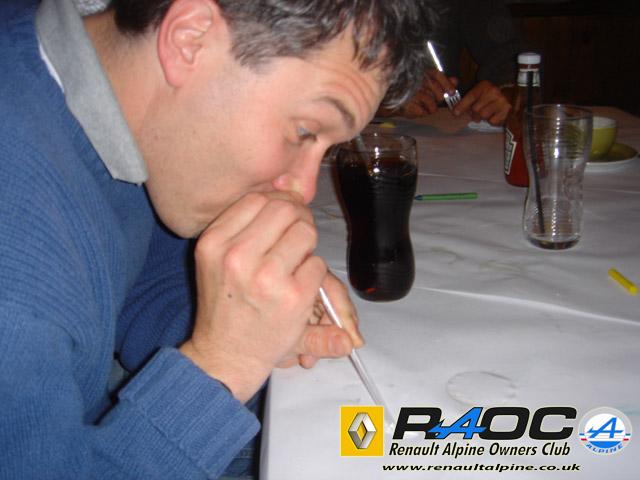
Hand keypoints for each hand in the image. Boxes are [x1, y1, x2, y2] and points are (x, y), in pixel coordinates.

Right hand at [179, 192, 356, 401]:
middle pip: (285, 209)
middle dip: (298, 218)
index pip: (257, 199)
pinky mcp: (293, 297)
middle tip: (296, 238)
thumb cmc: (225, 305)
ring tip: (294, 265)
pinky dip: (314, 273)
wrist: (225, 355)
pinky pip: (318, 264)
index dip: (278, 202)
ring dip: (307, 246)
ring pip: (305, 232)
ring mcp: (266, 277)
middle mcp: (236, 256)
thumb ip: (247, 223)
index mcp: (214, 243)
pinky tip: (298, 288)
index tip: (283, 219)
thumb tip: (286, 185)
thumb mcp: (218, 259)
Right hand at [378, 69, 458, 117]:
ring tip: (422, 106)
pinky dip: (421, 113)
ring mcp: (412, 93)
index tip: (452, 92)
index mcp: (419, 72)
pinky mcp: (408, 105)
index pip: (437, 74)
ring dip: (430, 109)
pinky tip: (414, 109)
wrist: (388, 101)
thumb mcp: (425, 83)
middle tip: (432, 101)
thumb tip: (456, 81)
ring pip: (432, 105)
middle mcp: (415, 81)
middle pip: (437, 93)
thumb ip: (441, 81)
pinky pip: (423, 112)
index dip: (446, 83)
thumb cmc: (408, 92)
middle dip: (438, 100)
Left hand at [452, 80, 510, 125]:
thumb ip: (467, 99)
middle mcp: (493, 92)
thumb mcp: (479, 92)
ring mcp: (501, 101)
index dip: (462, 105)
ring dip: (483, 117)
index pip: (471, 96)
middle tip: (476, 113)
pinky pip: (492, 121)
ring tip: (486, 113)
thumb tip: (455, 112)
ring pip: (484, 116)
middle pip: (476, 109)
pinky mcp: (506, 111)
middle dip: (474, 113)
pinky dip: (491, 121)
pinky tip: (494, 115)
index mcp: (484, 86)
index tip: (455, 113)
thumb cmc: (489, 96)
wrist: (510, 95)